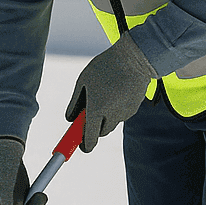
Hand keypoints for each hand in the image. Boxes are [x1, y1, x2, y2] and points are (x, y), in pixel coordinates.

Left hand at [65, 32, 156, 152]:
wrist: (135, 58)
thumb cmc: (105, 67)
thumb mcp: (84, 81)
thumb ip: (75, 103)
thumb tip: (70, 119)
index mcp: (97, 109)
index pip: (90, 138)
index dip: (84, 145)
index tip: (80, 146)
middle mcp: (112, 115)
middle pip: (100, 133)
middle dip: (93, 128)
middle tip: (87, 115)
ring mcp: (125, 113)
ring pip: (111, 123)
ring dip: (104, 118)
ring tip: (103, 95)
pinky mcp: (134, 109)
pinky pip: (121, 115)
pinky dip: (115, 110)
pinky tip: (115, 92)